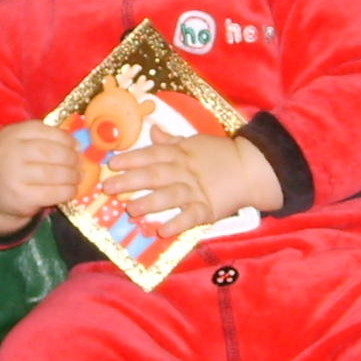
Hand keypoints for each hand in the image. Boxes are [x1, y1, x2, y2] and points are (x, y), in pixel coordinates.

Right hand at [0, 121, 81, 232]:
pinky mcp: (20, 196)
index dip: (65, 138)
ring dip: (71, 176)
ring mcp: (13, 175)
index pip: (43, 130)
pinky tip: (71, 190)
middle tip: (79, 164)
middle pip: (50, 152)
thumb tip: (79, 145)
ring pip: (53, 173)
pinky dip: (67, 191)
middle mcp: (9, 152)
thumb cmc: (18, 166)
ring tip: (78, 177)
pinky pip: (51, 193)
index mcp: (11, 134)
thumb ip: (45, 141)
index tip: (77, 146)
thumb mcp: (23, 146)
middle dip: (71, 158)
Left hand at [98, 134, 281, 237]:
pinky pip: (191, 217)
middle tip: (108, 188)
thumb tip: (152, 130)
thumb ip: (171, 141)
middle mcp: (184, 171)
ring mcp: (196, 191)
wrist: (252, 169)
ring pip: (169, 196)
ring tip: (130, 210)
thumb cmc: (220, 154)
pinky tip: (162, 231)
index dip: (131, 159)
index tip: (111, 164)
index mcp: (180, 153)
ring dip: (149, 203)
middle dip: (130, 181)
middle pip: (155, 175)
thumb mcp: (194, 142)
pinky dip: (177, 224)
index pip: (151, 154)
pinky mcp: (208, 209)